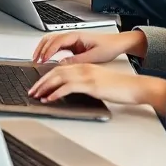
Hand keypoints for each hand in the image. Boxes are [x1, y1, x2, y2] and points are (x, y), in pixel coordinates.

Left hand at [28, 64, 165, 112]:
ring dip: (44, 87)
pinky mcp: (90, 84)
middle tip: (32, 91)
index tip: (38, 85)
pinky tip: (49, 99)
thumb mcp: (98, 82)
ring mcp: (86, 75)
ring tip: (36, 95)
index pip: (60, 69)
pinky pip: (67, 87)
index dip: (46, 77)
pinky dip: (55, 93)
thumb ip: (84, 83)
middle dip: (41, 82)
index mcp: (84, 66)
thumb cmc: (119, 87)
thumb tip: (70, 90)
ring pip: (58, 78)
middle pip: (55, 72)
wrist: (134, 87)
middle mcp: (83, 68)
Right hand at [31, 29, 145, 64]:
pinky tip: (47, 59)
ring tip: (38, 59)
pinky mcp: (73, 45)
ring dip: (43, 49)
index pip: (57, 41)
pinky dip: (49, 51)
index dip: (48, 51)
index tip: (42, 59)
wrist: (118, 43)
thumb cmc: (109, 46)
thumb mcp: (94, 56)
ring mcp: (72, 40)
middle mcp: (72, 36)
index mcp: (77, 36)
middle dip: (41, 49)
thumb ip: (77, 60)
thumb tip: (62, 64)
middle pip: (50, 39)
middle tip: (35, 60)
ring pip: (51, 41)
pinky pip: (56, 46)